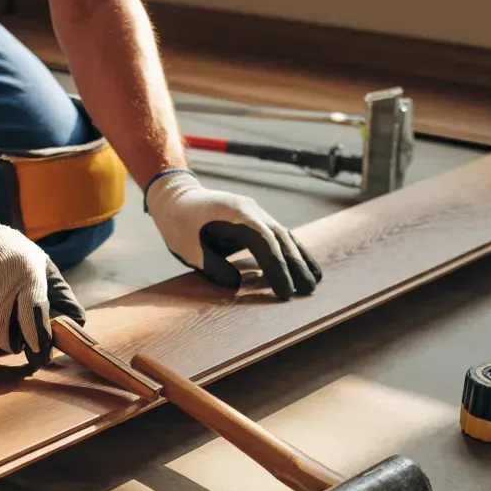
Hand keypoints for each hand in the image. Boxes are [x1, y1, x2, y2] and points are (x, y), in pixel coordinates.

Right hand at [0, 202, 84, 367]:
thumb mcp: (35, 260)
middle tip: (18, 341)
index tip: (41, 353)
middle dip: (17, 345)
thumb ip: (55, 290)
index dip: (41, 345)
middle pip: (11, 342)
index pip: (37, 326)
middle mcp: (1, 296)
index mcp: (28, 281)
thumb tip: (75, 322)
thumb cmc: (3, 249)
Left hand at [145, 170, 321, 298]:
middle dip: (296, 266)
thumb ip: (214, 266)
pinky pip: (278, 236)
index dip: (277, 268)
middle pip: (281, 238)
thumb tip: (238, 284)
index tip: (286, 291)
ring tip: (315, 281)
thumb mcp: (189, 249)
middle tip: (308, 291)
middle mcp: (251, 210)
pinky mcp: (256, 221)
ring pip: (285, 236)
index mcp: (235, 214)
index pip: (264, 242)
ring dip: (300, 258)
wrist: (176, 198)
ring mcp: (256, 214)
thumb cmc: (179, 225)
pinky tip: (304, 267)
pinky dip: (291, 252)